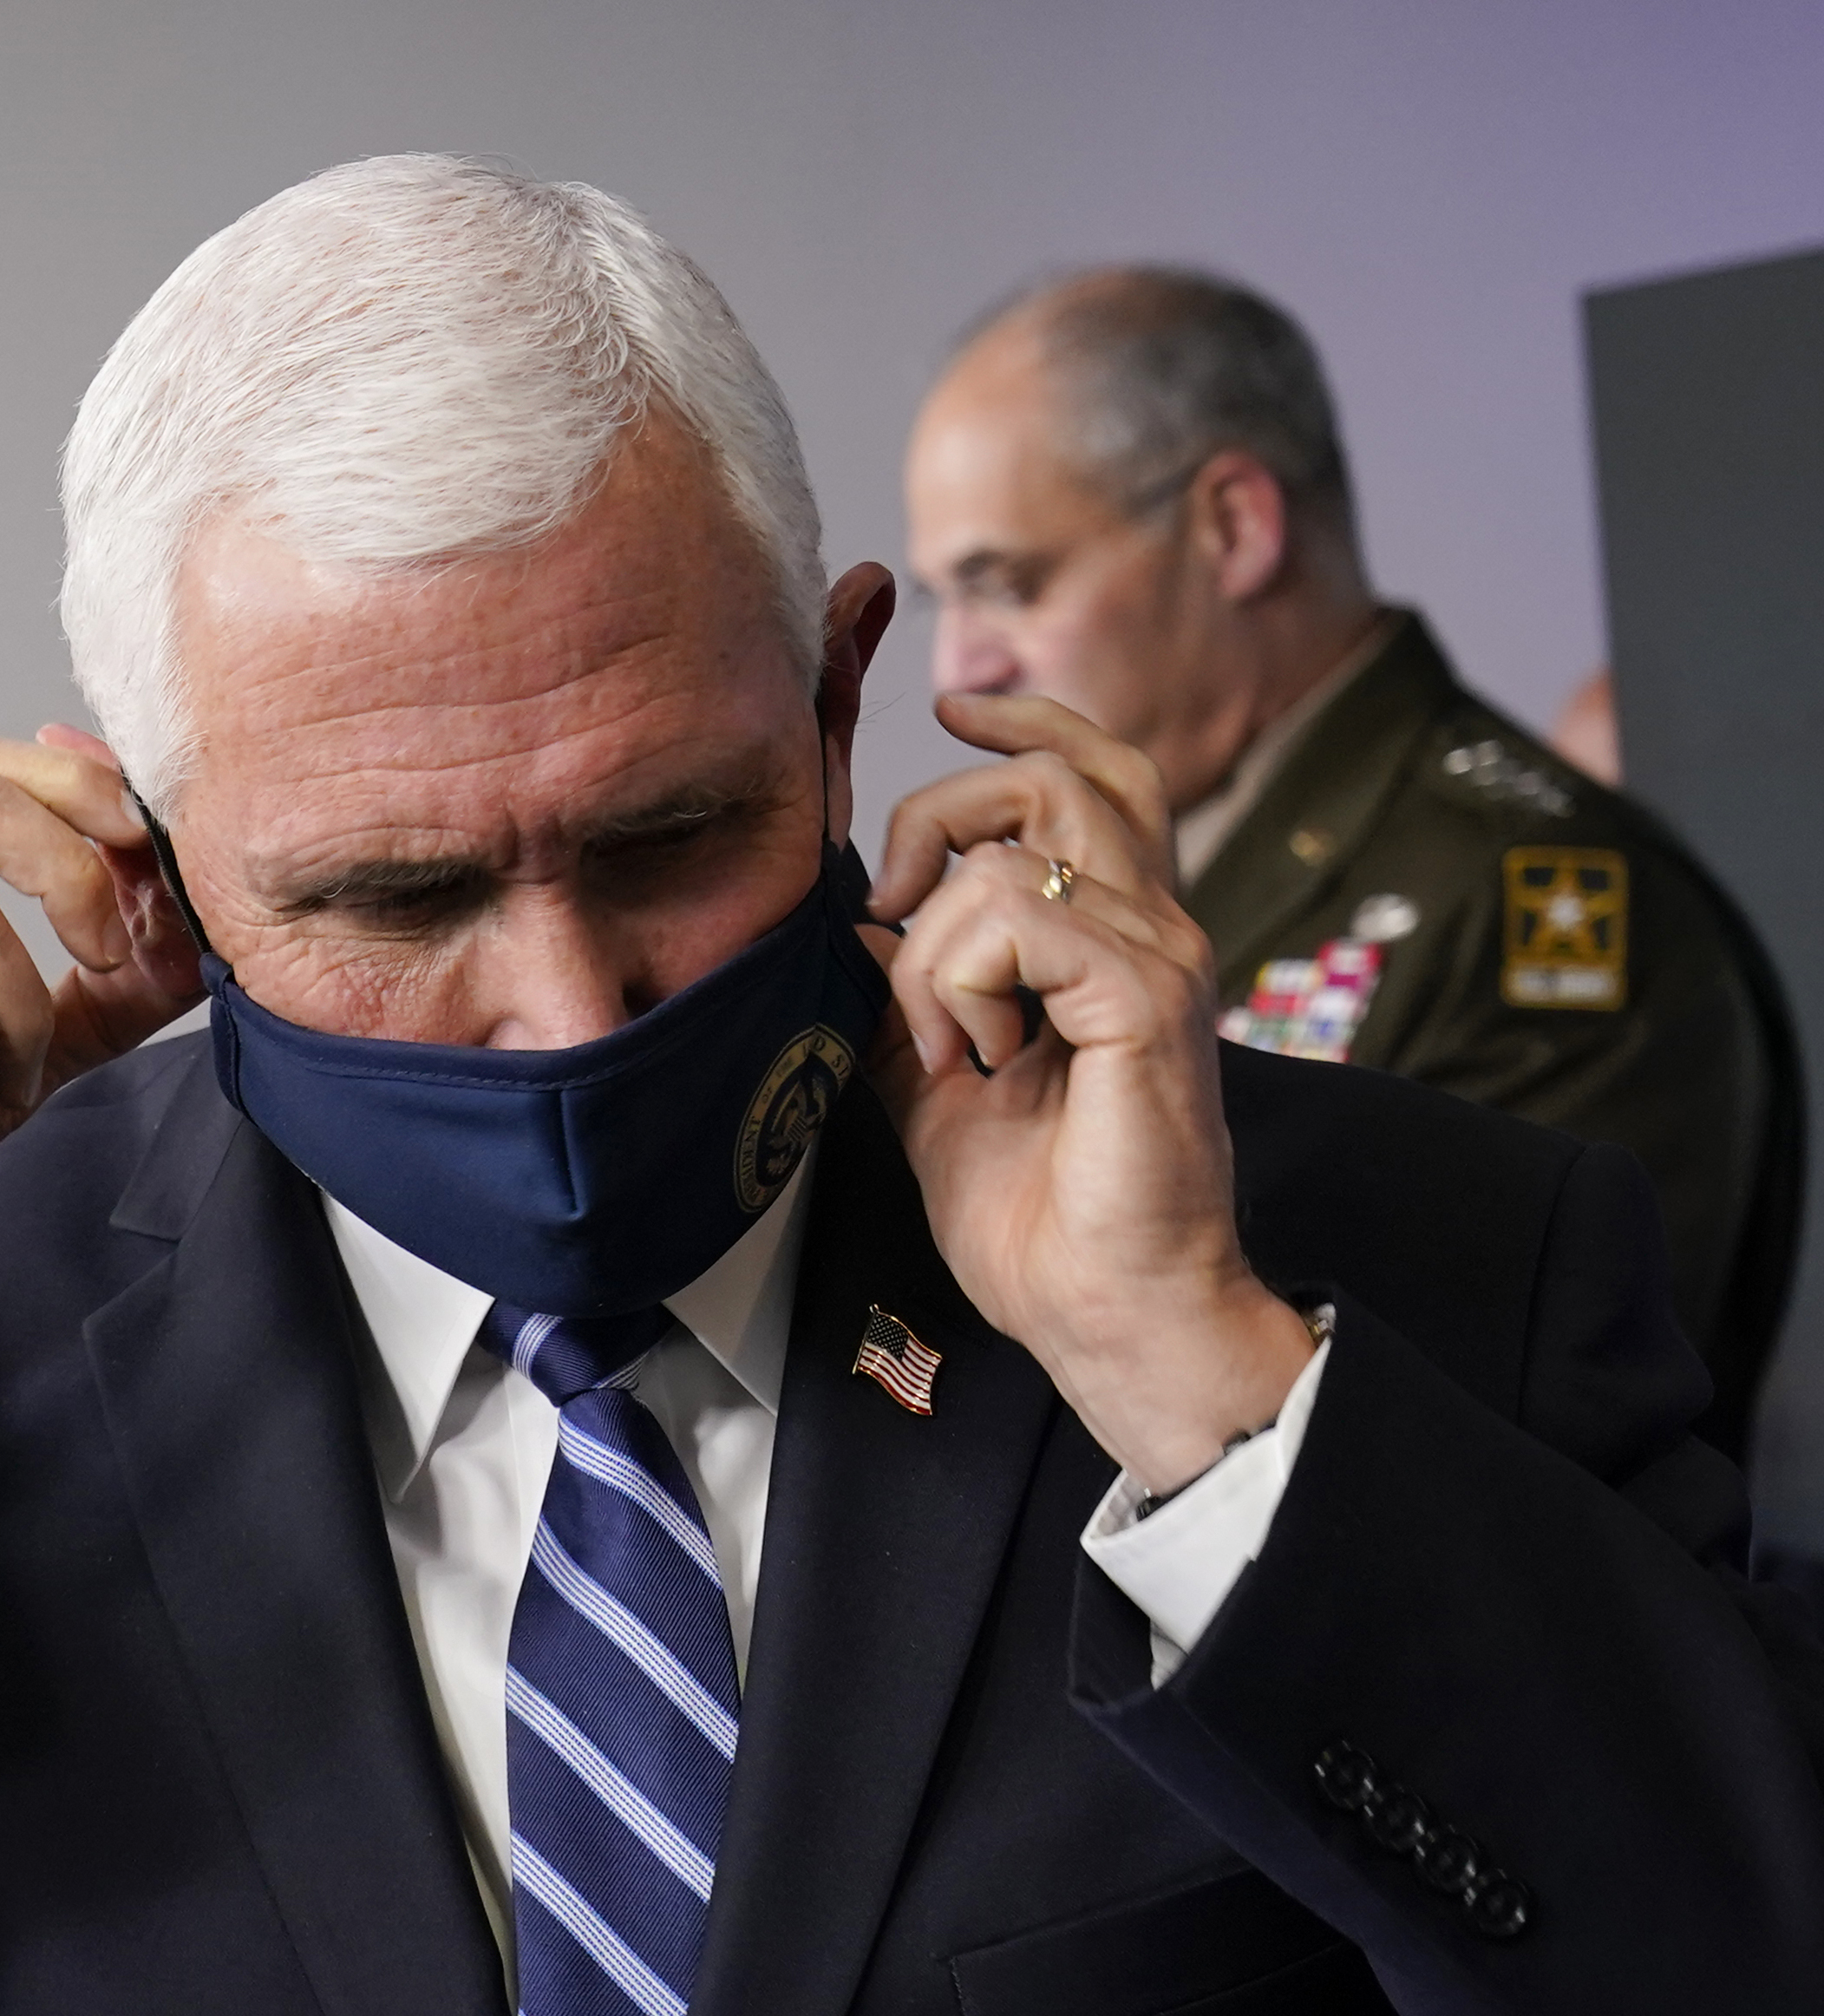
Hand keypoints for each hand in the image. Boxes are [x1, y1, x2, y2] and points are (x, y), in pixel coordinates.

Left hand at [871, 691, 1315, 1493]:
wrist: (1100, 1307)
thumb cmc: (1036, 1212)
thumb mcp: (932, 1080)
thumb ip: (905, 992)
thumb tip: (856, 917)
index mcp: (1114, 935)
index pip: (1098, 772)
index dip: (1026, 726)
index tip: (951, 708)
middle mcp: (1153, 928)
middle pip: (1060, 776)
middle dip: (943, 815)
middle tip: (894, 909)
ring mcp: (1159, 958)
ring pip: (1008, 860)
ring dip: (934, 951)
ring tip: (948, 1043)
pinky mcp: (1146, 1000)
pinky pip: (1019, 919)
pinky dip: (959, 984)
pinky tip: (973, 1057)